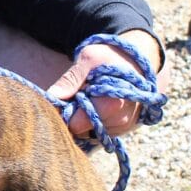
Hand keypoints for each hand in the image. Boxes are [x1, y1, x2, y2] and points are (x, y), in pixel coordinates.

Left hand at [46, 29, 165, 137]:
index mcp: (111, 104)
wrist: (137, 62)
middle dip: (77, 115)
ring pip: (91, 133)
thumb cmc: (110, 58)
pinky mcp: (125, 129)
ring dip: (87, 118)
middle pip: (83, 131)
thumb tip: (53, 96)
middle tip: (81, 95)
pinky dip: (97, 120)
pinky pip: (102, 132)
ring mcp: (124, 127)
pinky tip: (100, 104)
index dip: (67, 112)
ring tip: (93, 97)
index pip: (76, 125)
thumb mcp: (89, 59)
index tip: (68, 98)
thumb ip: (71, 78)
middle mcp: (120, 120)